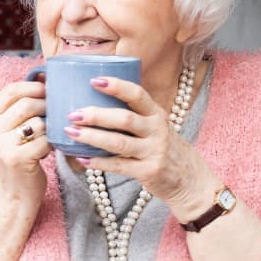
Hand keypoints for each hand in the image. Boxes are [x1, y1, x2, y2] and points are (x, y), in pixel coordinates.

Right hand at [0, 79, 49, 205]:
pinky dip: (52, 144)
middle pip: (26, 104)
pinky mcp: (17, 159)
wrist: (12, 196)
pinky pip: (44, 140)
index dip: (33, 86)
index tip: (49, 88)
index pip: (10, 90)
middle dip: (47, 106)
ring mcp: (1, 145)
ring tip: (49, 135)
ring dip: (50, 127)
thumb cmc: (18, 158)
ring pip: (38, 122)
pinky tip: (49, 150)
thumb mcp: (11, 130)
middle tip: (56, 113)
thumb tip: (42, 74)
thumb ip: (21, 105)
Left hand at [64, 75, 219, 219]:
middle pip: (124, 118)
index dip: (116, 86)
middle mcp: (157, 130)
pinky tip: (82, 158)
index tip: (94, 81)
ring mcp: (154, 151)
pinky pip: (118, 166)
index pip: (137, 94)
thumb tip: (94, 104)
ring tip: (71, 133)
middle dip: (96, 115)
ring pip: (118, 142)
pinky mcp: (148, 171)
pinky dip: (99, 162)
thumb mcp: (156, 127)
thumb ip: (135, 116)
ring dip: (92, 137)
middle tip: (73, 114)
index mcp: (157, 114)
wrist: (189, 179)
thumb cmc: (164, 148)